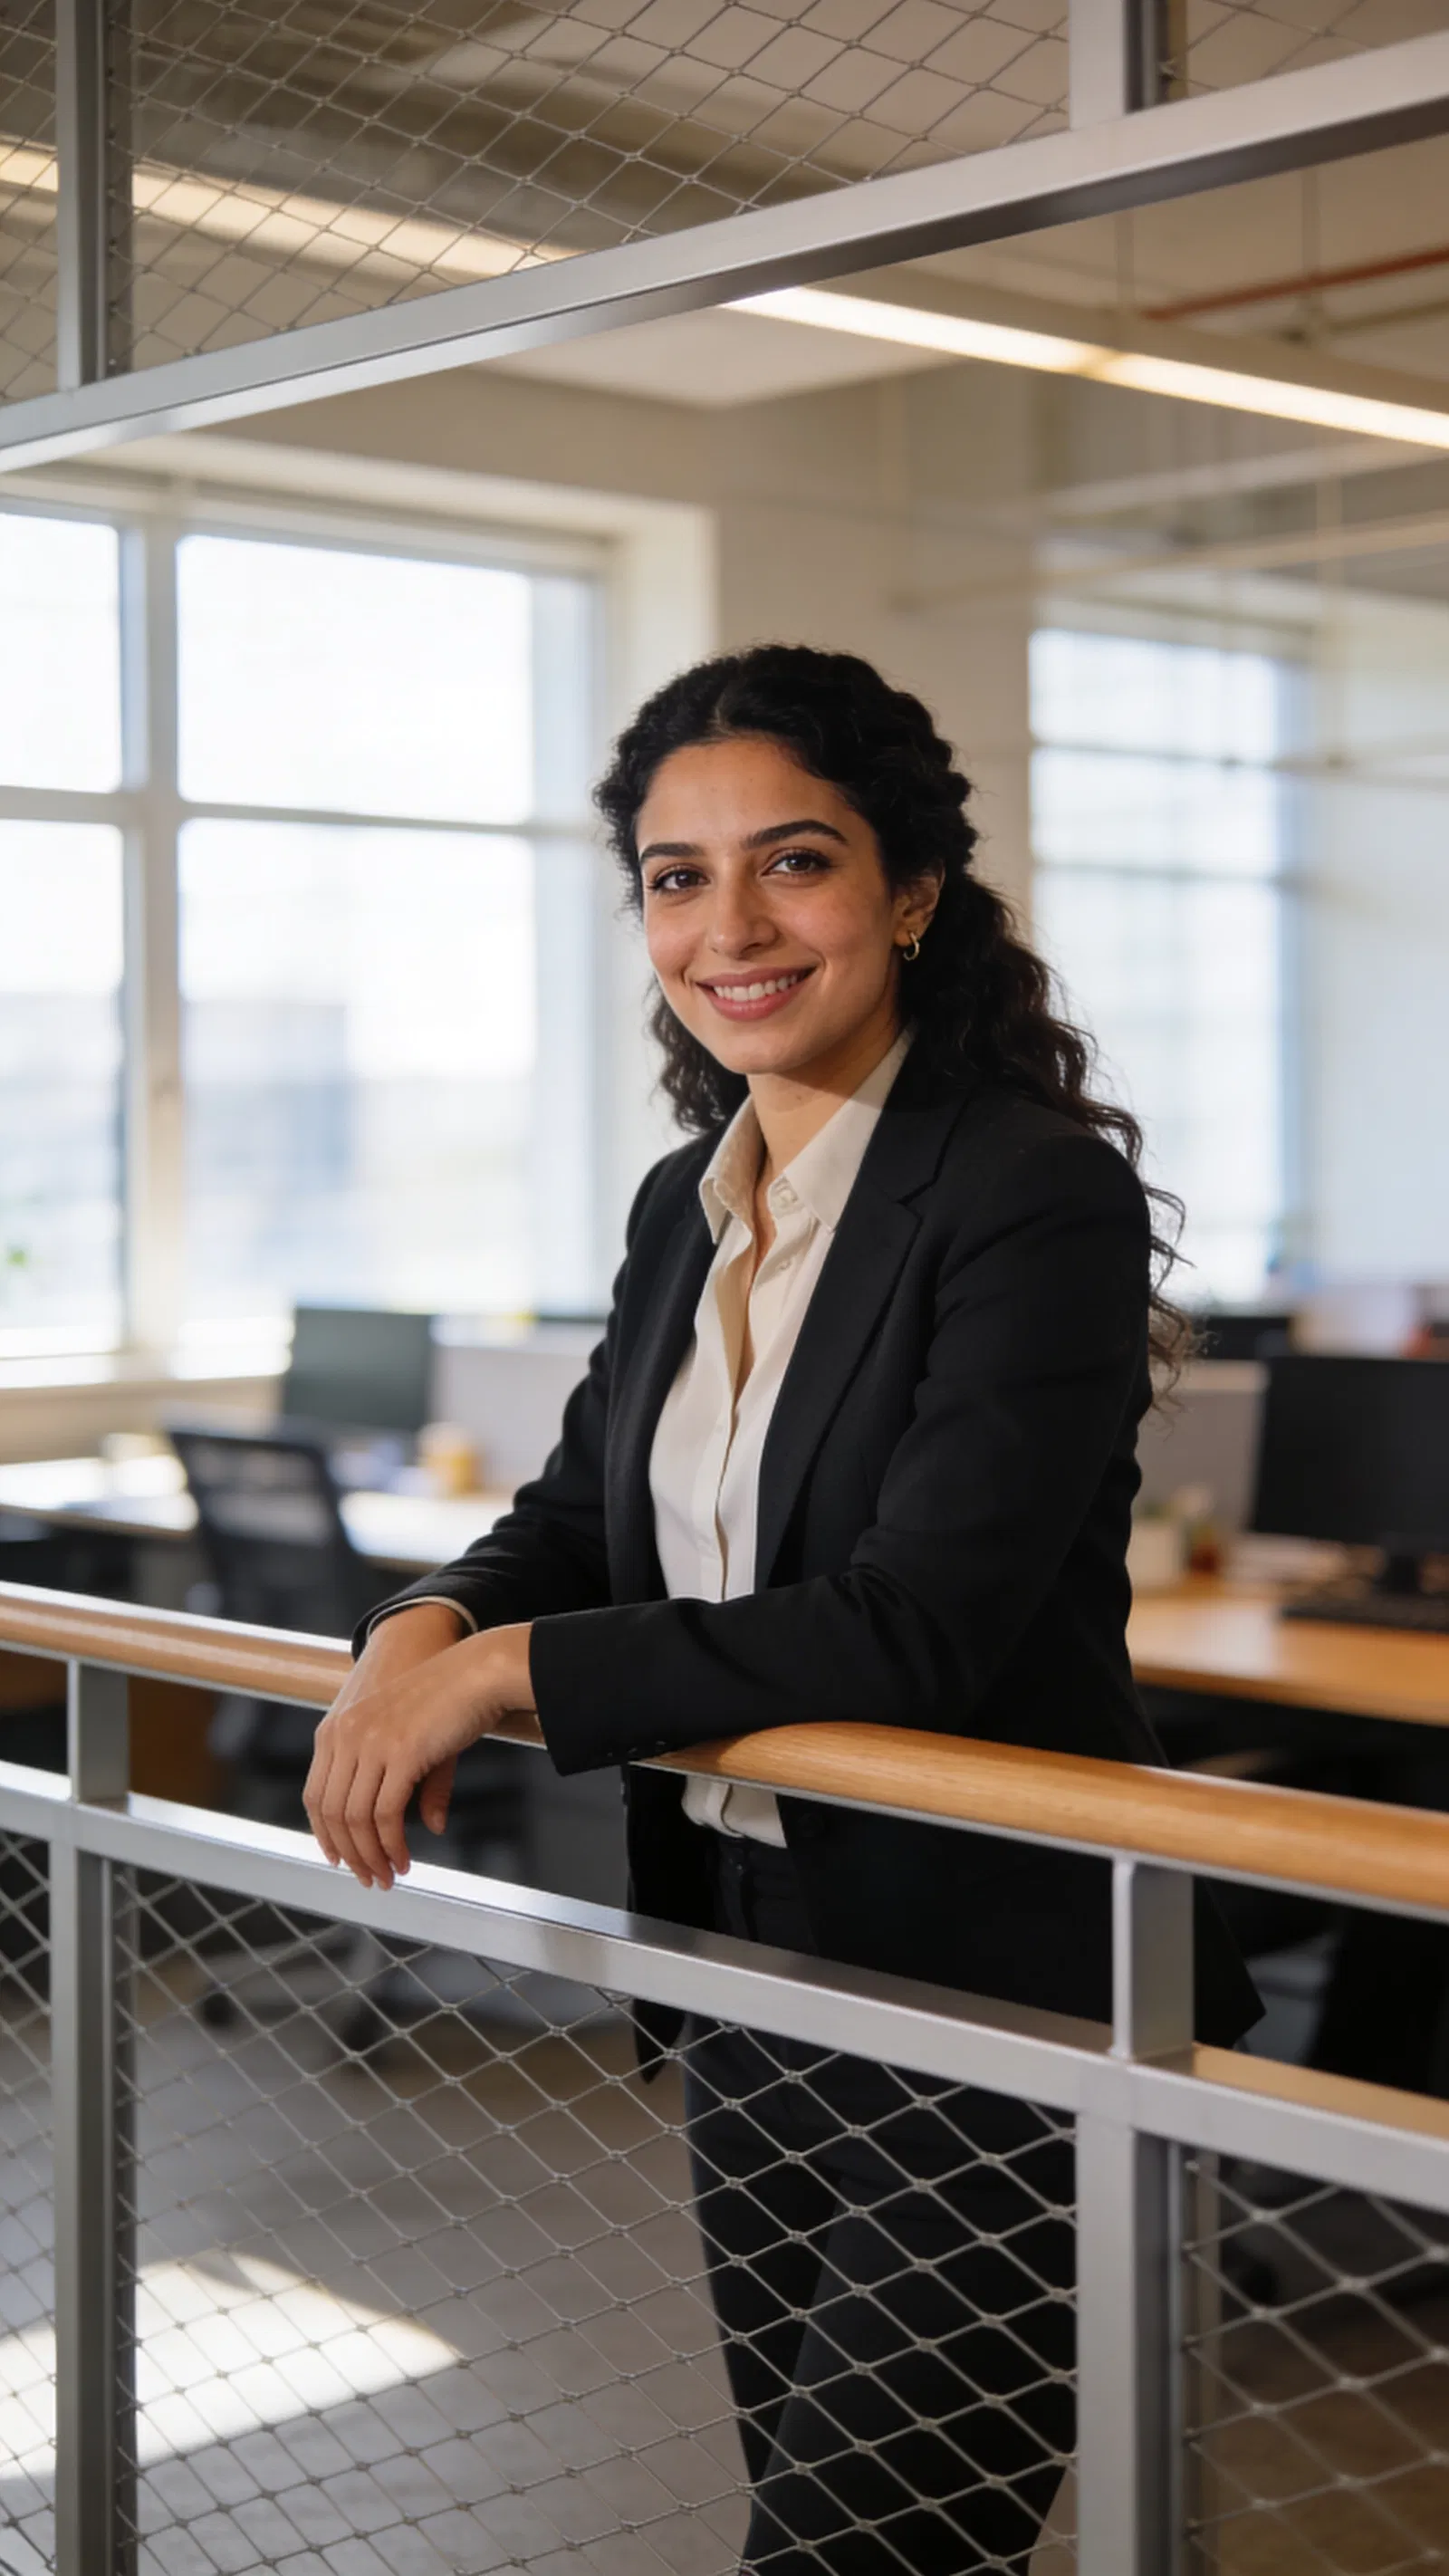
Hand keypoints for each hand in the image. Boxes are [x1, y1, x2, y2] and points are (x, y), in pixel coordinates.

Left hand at [304, 1612, 534, 1887]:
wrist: (478, 1669)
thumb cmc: (452, 1698)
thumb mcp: (419, 1741)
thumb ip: (418, 1785)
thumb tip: (431, 1826)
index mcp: (339, 1727)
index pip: (315, 1793)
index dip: (324, 1833)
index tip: (338, 1858)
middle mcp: (346, 1734)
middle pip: (331, 1812)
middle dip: (349, 1853)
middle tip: (369, 1877)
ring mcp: (371, 1742)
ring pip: (356, 1818)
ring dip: (371, 1856)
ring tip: (389, 1875)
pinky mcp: (400, 1753)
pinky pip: (386, 1814)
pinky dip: (392, 1845)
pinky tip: (404, 1858)